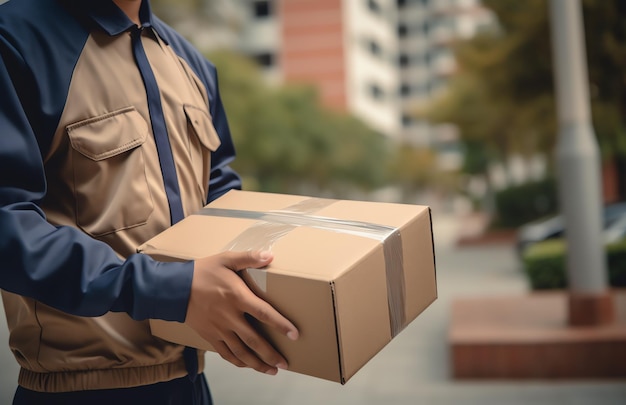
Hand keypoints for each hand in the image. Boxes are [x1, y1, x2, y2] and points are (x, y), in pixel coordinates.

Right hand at [185, 250, 298, 374]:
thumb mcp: (226, 259)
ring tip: (271, 370)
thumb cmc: (202, 271)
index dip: (281, 325)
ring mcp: (219, 329)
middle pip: (254, 340)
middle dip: (271, 354)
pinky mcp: (210, 335)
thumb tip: (270, 255)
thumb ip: (248, 258)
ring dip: (257, 363)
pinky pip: (226, 353)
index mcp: (237, 297)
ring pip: (241, 352)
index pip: (264, 313)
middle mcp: (229, 317)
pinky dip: (238, 362)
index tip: (295, 334)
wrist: (174, 288)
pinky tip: (248, 366)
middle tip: (285, 363)